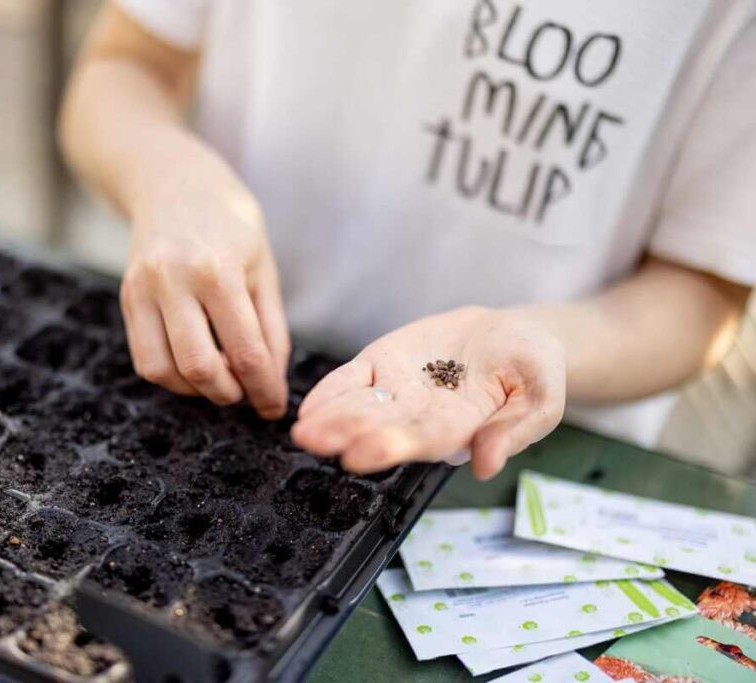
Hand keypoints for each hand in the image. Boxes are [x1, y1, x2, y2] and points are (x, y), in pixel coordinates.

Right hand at [119, 153, 289, 417]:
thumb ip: (270, 329)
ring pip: (164, 371)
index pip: (245, 351)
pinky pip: (144, 358)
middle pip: (199, 367)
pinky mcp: (126, 297)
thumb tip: (272, 384)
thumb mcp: (263, 268)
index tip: (274, 408)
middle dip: (229, 394)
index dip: (264, 389)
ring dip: (197, 390)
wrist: (174, 181)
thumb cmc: (230, 225)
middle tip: (246, 392)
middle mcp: (174, 279)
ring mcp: (143, 288)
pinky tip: (193, 363)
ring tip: (220, 376)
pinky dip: (172, 376)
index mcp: (219, 270)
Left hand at [291, 307, 566, 478]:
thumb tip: (486, 465)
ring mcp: (397, 390)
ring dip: (330, 419)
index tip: (359, 456)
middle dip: (347, 434)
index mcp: (458, 428)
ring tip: (304, 429)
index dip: (390, 447)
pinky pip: (352, 379)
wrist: (512, 336)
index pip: (420, 441)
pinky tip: (309, 407)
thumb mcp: (541, 398)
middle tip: (316, 441)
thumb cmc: (532, 371)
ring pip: (359, 407)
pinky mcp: (383, 364)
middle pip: (380, 427)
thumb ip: (514, 431)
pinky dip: (330, 391)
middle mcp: (419, 415)